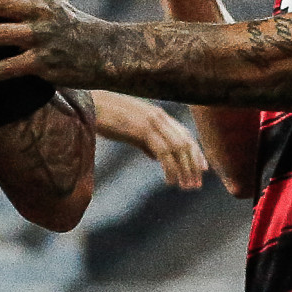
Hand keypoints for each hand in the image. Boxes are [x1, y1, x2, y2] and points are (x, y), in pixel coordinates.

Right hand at [90, 92, 205, 188]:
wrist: (88, 104)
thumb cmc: (104, 117)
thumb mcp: (128, 129)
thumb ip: (144, 141)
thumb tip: (155, 157)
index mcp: (157, 115)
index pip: (185, 134)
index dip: (196, 152)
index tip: (202, 169)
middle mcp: (159, 117)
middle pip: (185, 142)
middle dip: (193, 165)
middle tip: (196, 185)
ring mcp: (151, 122)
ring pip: (178, 148)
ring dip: (185, 170)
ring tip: (186, 186)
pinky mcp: (142, 129)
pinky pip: (163, 152)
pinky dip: (170, 168)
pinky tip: (170, 181)